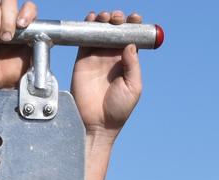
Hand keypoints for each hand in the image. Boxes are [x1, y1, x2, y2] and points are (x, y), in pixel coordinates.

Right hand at [72, 10, 142, 136]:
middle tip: (118, 19)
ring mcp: (97, 57)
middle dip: (118, 19)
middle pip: (115, 30)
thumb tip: (129, 44)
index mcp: (126, 61)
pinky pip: (84, 39)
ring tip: (106, 17)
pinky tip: (91, 18)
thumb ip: (132, 65)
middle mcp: (112, 56)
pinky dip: (87, 26)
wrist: (96, 123)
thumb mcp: (134, 87)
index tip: (135, 18)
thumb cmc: (118, 109)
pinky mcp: (82, 60)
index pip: (131, 37)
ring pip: (100, 31)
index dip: (133, 25)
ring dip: (103, 19)